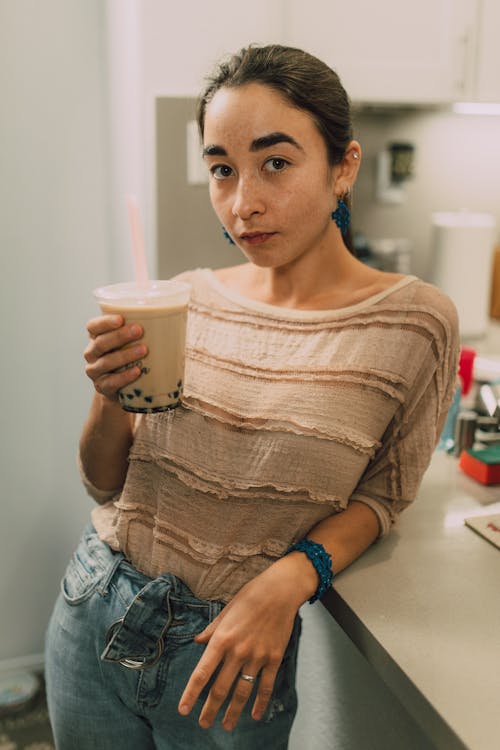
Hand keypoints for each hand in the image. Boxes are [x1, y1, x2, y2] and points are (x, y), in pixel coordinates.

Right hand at [84, 315, 147, 401]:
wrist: (122, 390)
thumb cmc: (130, 358)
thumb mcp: (131, 343)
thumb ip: (140, 332)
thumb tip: (173, 319)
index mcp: (96, 337)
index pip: (93, 326)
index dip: (105, 322)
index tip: (121, 318)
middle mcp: (91, 353)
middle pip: (101, 343)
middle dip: (120, 336)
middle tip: (139, 330)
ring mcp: (95, 371)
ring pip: (106, 362)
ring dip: (125, 355)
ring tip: (143, 350)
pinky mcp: (102, 387)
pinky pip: (111, 382)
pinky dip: (124, 376)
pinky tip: (137, 371)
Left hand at [178, 562, 306, 731]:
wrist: (280, 591)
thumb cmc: (251, 595)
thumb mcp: (226, 610)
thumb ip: (212, 629)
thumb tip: (198, 641)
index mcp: (222, 639)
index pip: (202, 672)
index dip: (191, 693)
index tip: (183, 709)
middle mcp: (238, 651)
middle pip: (221, 688)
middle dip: (210, 709)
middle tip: (204, 724)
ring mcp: (257, 656)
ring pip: (242, 691)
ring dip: (233, 711)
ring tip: (226, 725)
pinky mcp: (274, 658)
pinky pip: (266, 685)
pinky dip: (261, 702)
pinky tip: (255, 714)